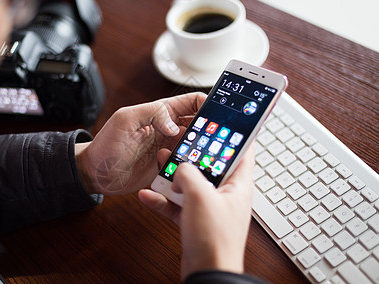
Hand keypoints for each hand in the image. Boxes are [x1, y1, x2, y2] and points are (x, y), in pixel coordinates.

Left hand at [75, 92, 205, 194]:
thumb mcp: (125, 120)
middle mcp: (169, 130)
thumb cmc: (106, 144)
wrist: (95, 173)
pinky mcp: (167, 168)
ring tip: (199, 158)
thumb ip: (152, 113)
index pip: (193, 102)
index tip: (221, 113)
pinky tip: (188, 172)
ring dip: (200, 152)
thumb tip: (175, 125)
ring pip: (196, 147)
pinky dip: (190, 168)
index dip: (209, 104)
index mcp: (162, 113)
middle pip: (200, 126)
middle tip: (215, 142)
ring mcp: (169, 150)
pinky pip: (185, 166)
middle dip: (211, 131)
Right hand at [138, 146, 254, 279]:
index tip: (219, 121)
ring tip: (160, 163)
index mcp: (238, 184)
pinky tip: (149, 195)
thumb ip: (189, 173)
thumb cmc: (215, 239)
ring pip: (191, 182)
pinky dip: (163, 199)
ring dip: (173, 175)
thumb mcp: (200, 197)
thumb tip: (181, 167)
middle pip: (210, 164)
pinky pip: (178, 203)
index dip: (232, 133)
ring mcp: (209, 206)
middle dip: (192, 153)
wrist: (207, 274)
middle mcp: (225, 193)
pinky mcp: (195, 219)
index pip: (242, 150)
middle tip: (180, 141)